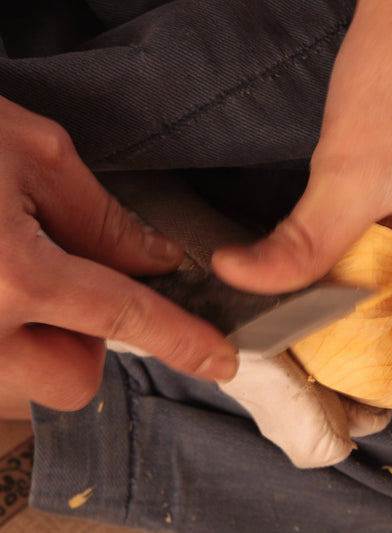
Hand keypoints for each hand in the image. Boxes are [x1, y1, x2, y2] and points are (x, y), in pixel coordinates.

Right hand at [0, 96, 236, 411]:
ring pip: (26, 387)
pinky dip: (3, 344)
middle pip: (73, 379)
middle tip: (64, 287)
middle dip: (86, 342)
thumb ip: (100, 216)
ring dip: (38, 346)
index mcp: (10, 272)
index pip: (123, 317)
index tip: (219, 360)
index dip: (182, 339)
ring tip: (8, 282)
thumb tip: (156, 259)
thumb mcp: (28, 153)